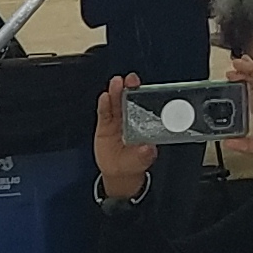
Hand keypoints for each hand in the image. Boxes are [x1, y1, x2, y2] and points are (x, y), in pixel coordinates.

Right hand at [91, 72, 151, 200]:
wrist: (118, 173)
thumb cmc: (133, 163)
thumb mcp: (141, 161)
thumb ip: (145, 155)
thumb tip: (149, 149)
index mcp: (144, 125)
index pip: (144, 107)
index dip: (144, 96)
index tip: (145, 89)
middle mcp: (131, 120)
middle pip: (129, 101)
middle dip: (130, 89)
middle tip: (131, 79)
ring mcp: (117, 121)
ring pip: (116, 104)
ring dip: (116, 92)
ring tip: (116, 83)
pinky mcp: (105, 125)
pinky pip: (104, 113)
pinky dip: (104, 105)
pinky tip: (104, 97)